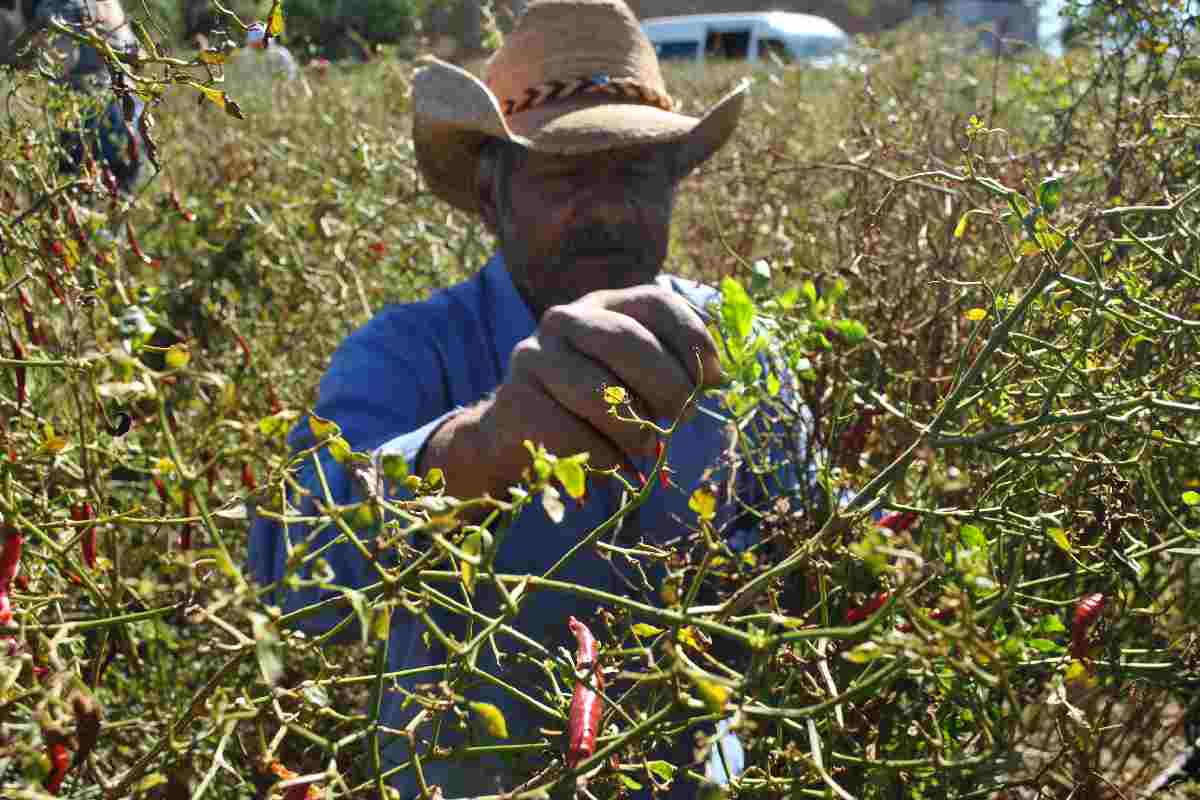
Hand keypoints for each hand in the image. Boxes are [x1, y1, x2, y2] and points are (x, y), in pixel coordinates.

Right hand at [422, 285, 723, 497]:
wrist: (517, 431)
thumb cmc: (595, 403)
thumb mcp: (633, 375)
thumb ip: (671, 369)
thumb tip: (716, 380)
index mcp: (606, 305)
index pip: (657, 303)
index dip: (693, 339)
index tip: (713, 380)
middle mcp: (566, 319)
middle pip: (626, 342)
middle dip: (667, 385)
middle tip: (682, 417)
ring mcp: (533, 357)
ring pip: (598, 393)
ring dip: (635, 429)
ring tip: (648, 445)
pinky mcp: (514, 400)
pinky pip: (571, 435)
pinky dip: (604, 458)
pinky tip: (615, 465)